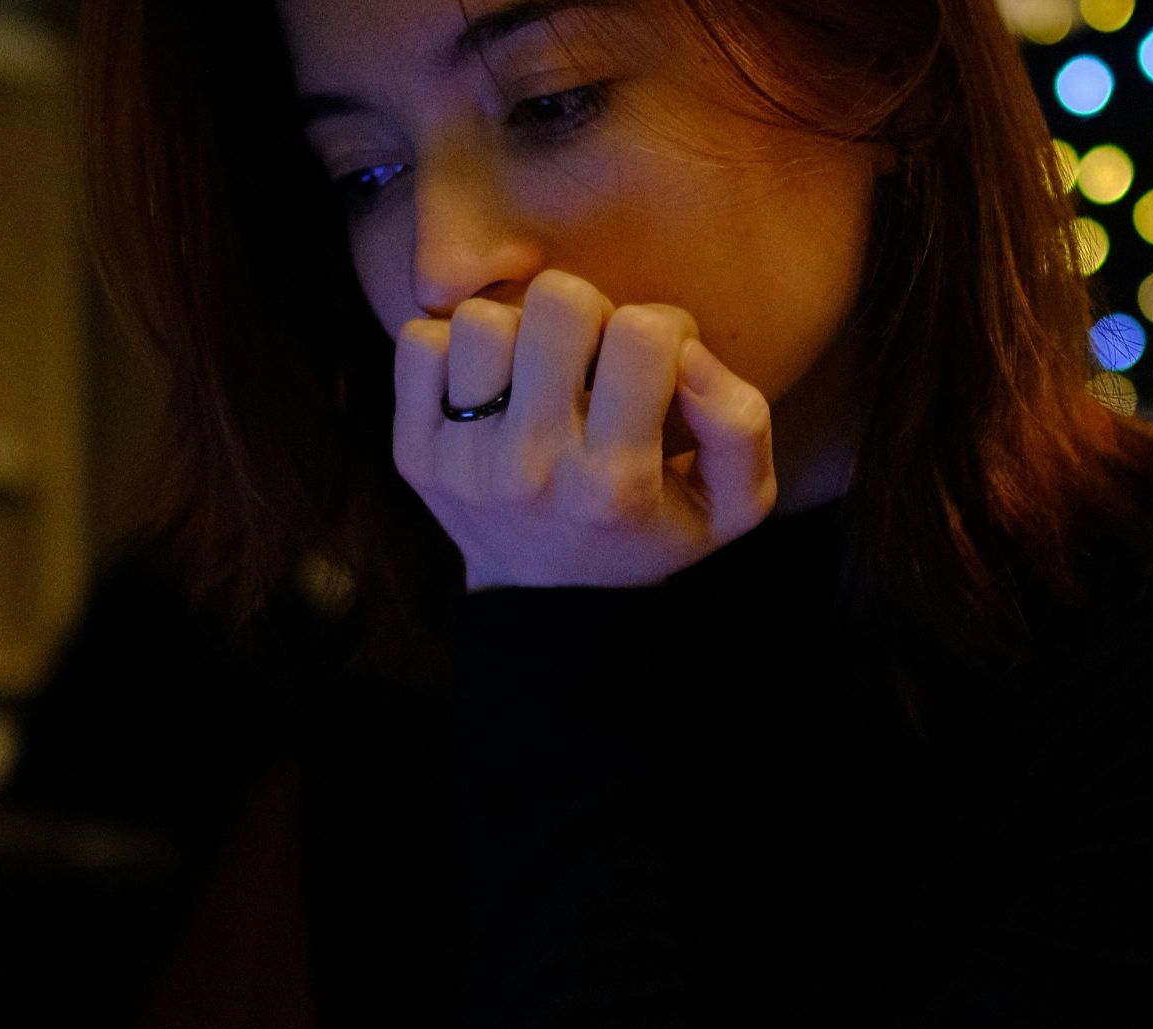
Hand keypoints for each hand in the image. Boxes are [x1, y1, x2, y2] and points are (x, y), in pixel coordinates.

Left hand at [392, 269, 776, 590]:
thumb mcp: (731, 506)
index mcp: (614, 483)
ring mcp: (462, 463)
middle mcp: (531, 470)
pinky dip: (452, 351)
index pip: (643, 333)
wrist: (548, 604)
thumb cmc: (649, 533)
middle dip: (587, 315)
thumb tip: (689, 352)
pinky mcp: (412, 453)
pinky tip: (487, 385)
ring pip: (482, 319)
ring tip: (535, 373)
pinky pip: (418, 341)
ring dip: (517, 332)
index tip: (653, 366)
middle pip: (557, 302)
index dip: (662, 329)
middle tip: (591, 358)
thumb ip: (740, 424)